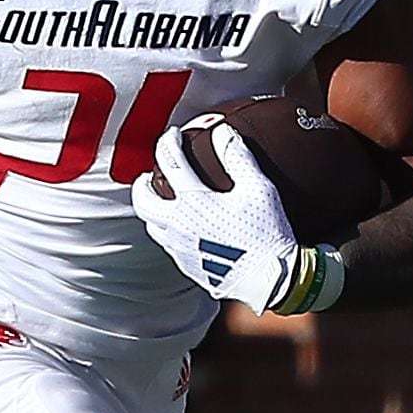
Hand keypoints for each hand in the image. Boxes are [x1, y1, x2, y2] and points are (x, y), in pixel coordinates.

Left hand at [131, 118, 338, 315]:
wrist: (270, 279)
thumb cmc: (268, 232)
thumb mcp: (260, 189)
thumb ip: (238, 157)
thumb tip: (223, 133)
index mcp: (194, 202)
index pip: (169, 161)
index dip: (168, 141)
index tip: (173, 135)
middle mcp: (179, 225)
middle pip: (142, 199)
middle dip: (142, 182)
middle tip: (151, 174)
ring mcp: (180, 248)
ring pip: (151, 224)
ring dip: (152, 208)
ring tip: (164, 201)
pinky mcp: (187, 266)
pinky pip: (167, 244)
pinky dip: (168, 229)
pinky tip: (184, 227)